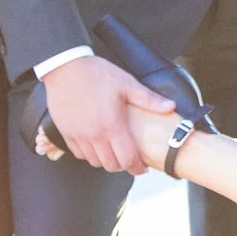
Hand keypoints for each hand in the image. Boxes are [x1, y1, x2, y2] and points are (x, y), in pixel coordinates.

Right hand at [38, 54, 154, 173]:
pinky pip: (78, 154)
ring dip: (106, 161)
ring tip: (113, 152)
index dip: (137, 168)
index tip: (142, 168)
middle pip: (111, 165)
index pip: (127, 159)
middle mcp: (95, 135)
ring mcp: (78, 135)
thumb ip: (149, 99)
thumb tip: (171, 107)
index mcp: (112, 125)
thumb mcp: (127, 84)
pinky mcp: (65, 132)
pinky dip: (89, 154)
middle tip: (129, 159)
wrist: (65, 67)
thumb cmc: (97, 74)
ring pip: (94, 161)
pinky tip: (95, 145)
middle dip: (123, 166)